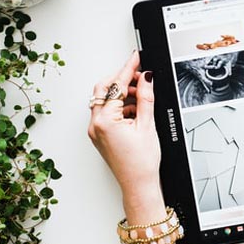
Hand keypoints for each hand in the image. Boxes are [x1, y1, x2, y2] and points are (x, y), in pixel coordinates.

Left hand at [87, 51, 165, 219]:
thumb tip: (146, 78)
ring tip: (141, 96)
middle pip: (103, 89)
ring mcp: (96, 130)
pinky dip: (120, 106)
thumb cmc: (141, 163)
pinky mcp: (100, 135)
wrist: (138, 185)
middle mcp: (95, 125)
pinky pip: (106, 112)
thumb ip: (145, 97)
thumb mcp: (147, 125)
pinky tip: (135, 110)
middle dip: (121, 80)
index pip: (116, 86)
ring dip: (121, 94)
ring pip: (104, 100)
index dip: (128, 68)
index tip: (136, 58)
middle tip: (140, 75)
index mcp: (105, 121)